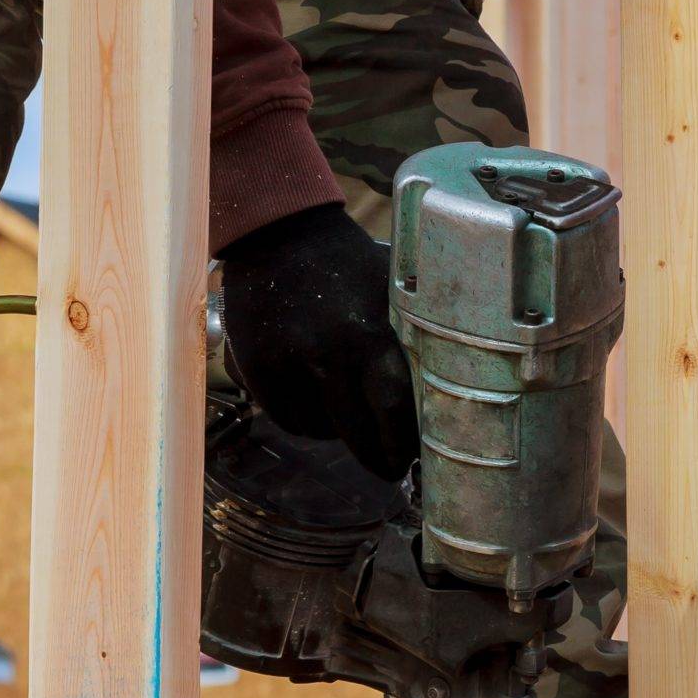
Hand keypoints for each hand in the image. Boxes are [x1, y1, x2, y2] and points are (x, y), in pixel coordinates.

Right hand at [218, 202, 419, 479]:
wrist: (277, 231)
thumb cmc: (347, 264)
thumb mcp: (389, 290)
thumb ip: (409, 338)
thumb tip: (440, 393)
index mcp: (372, 332)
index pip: (395, 407)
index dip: (405, 443)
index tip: (413, 459)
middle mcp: (329, 351)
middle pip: (358, 431)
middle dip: (376, 456)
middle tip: (387, 466)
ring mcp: (288, 361)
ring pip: (319, 430)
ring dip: (336, 434)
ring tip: (346, 416)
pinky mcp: (256, 365)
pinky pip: (285, 417)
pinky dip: (302, 421)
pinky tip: (314, 402)